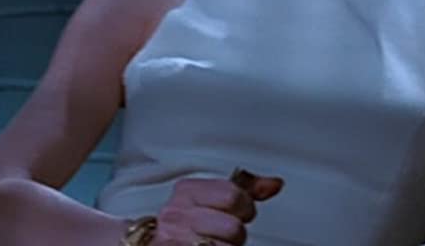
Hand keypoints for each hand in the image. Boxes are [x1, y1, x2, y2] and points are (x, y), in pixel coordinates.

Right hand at [149, 168, 282, 245]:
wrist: (149, 245)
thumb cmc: (185, 225)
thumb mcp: (209, 200)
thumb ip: (242, 191)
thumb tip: (274, 184)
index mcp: (186, 192)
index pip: (233, 195)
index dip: (243, 208)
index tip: (236, 212)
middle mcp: (177, 214)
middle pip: (233, 227)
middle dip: (234, 237)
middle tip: (221, 236)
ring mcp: (174, 238)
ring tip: (211, 245)